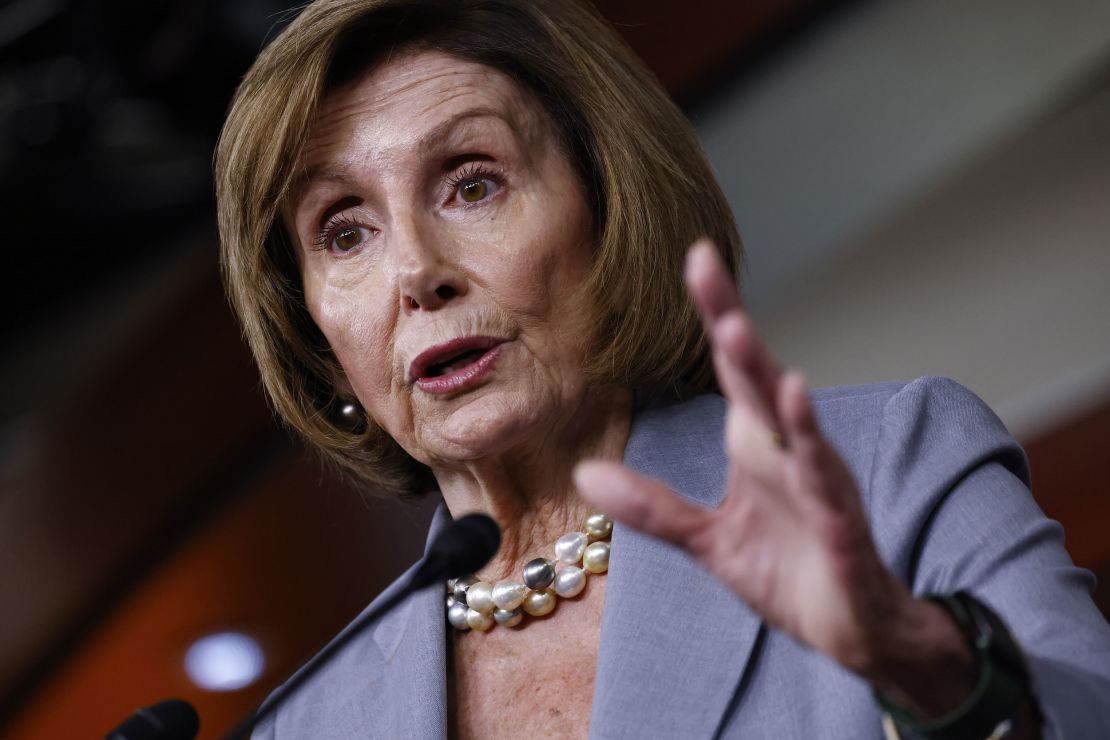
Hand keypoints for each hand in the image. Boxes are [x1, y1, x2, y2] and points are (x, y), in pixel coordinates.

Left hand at [574, 241, 937, 679]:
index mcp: (756, 444)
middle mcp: (787, 449)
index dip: (716, 314)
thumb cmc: (787, 570)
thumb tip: (584, 475)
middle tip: (704, 265)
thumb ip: (651, 505)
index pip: (731, 369)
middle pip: (756, 374)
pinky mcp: (838, 524)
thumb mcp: (705, 538)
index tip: (695, 258)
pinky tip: (796, 401)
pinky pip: (823, 479)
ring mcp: (816, 482)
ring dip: (763, 374)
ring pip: (789, 418)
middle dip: (731, 319)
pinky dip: (810, 443)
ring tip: (735, 330)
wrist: (851, 629)